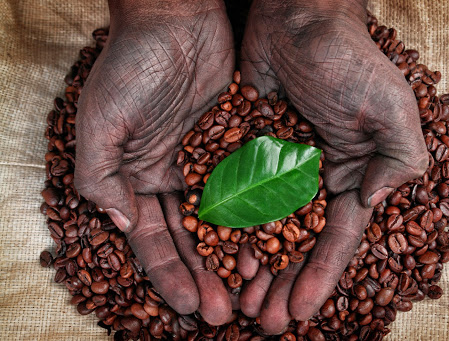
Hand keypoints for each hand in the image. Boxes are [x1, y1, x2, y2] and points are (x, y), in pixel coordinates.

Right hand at [74, 0, 234, 324]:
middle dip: (205, 275)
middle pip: (191, 237)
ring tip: (253, 288)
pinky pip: (249, 187)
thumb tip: (119, 221)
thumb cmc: (132, 67)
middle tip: (225, 313)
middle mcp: (172, 175)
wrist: (176, 20)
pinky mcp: (236, 144)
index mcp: (137, 177)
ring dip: (235, 254)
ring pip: (224, 220)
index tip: (189, 305)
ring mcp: (206, 162)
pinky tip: (273, 243)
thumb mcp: (102, 121)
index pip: (152, 237)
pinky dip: (258, 216)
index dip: (169, 273)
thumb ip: (100, 174)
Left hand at [237, 0, 428, 332]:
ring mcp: (277, 167)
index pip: (336, 236)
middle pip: (296, 242)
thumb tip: (372, 203)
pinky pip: (234, 196)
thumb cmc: (346, 60)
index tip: (302, 311)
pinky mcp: (245, 151)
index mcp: (350, 173)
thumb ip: (397, 159)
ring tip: (239, 300)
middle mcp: (313, 177)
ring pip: (262, 228)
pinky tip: (215, 254)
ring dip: (252, 265)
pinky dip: (226, 226)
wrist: (295, 19)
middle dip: (283, 282)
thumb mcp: (389, 107)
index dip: (320, 275)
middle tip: (264, 320)